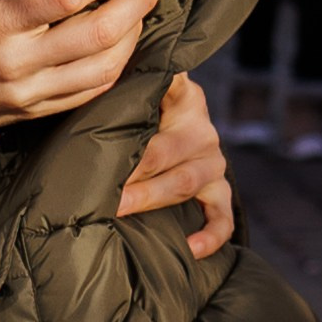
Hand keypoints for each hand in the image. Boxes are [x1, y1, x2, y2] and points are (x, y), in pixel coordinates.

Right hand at [0, 0, 171, 160]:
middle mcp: (18, 61)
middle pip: (98, 34)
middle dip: (138, 1)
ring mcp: (29, 91)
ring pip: (104, 68)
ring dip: (136, 33)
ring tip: (150, 3)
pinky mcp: (35, 111)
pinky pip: (91, 92)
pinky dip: (118, 66)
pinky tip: (130, 42)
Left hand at [117, 70, 233, 260]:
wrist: (175, 131)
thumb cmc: (142, 112)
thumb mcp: (138, 89)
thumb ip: (125, 81)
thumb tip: (101, 72)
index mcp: (185, 97)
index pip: (163, 103)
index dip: (132, 117)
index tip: (104, 128)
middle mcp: (202, 130)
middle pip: (165, 150)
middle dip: (129, 168)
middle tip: (98, 184)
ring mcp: (213, 162)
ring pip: (184, 182)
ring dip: (151, 197)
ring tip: (120, 209)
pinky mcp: (220, 190)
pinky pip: (222, 216)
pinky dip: (211, 234)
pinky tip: (192, 248)